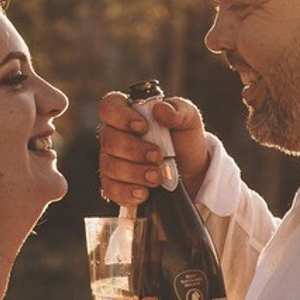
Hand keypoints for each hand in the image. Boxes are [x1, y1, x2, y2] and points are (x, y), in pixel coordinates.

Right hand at [98, 90, 208, 209]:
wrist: (190, 172)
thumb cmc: (184, 140)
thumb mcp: (189, 120)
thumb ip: (178, 110)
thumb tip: (160, 109)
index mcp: (128, 114)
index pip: (109, 107)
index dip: (120, 116)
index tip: (142, 127)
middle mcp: (115, 136)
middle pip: (109, 140)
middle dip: (134, 150)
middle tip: (157, 156)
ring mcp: (112, 161)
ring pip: (110, 166)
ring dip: (135, 173)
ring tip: (157, 177)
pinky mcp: (114, 185)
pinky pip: (110, 189)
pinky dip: (128, 192)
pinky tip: (144, 192)